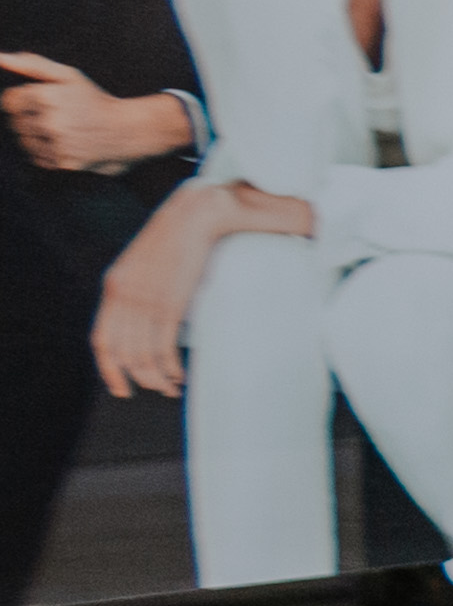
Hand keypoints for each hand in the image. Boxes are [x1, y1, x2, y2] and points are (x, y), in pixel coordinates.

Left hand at [0, 52, 187, 171]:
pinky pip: (38, 158)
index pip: (10, 101)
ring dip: (37, 137)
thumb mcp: (69, 76)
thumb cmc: (96, 100)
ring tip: (62, 131)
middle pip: (15, 122)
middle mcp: (50, 121)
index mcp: (47, 96)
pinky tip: (65, 144)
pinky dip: (47, 152)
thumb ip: (32, 65)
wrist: (129, 131)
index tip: (43, 103)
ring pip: (25, 141)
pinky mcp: (63, 163)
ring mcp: (57, 144)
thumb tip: (0, 58)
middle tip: (58, 117)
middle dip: (31, 119)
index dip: (25, 101)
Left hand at [87, 182, 231, 396]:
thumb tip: (140, 318)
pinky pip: (163, 347)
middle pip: (121, 352)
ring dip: (156, 378)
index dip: (108, 368)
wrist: (196, 215)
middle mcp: (124, 296)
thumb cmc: (177, 238)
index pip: (102, 339)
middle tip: (151, 390)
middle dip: (134, 379)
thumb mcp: (144, 263)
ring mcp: (146, 300)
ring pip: (142, 354)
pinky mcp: (170, 303)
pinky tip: (179, 374)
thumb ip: (136, 288)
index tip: (121, 387)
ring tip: (170, 387)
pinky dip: (170, 368)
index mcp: (114, 286)